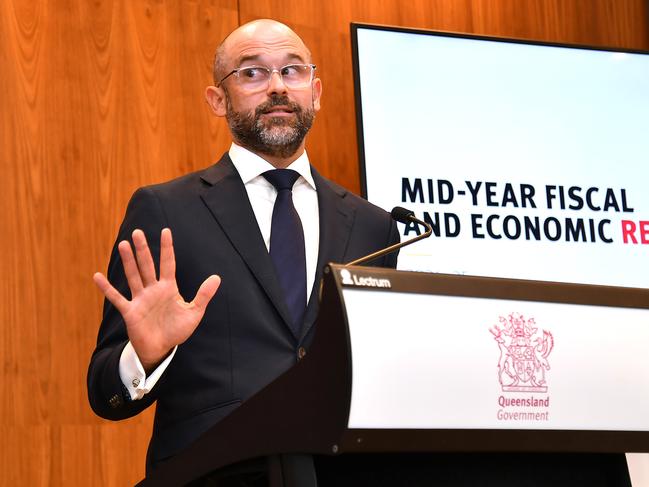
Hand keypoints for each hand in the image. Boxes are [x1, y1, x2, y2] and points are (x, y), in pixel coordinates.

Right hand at [93, 228, 220, 372]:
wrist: (161, 349)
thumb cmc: (176, 330)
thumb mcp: (194, 312)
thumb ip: (204, 295)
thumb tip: (217, 277)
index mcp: (168, 288)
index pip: (168, 263)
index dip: (167, 248)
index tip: (166, 231)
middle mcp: (153, 290)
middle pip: (147, 265)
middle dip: (143, 249)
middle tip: (137, 232)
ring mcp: (140, 299)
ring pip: (133, 276)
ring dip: (128, 261)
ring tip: (123, 244)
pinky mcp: (130, 311)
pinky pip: (117, 298)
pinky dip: (107, 288)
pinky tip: (97, 276)